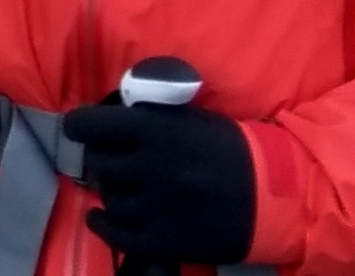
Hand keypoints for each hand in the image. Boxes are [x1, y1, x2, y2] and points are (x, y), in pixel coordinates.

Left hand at [66, 102, 256, 266]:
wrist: (276, 197)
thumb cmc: (230, 150)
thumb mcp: (191, 118)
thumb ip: (151, 116)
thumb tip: (110, 114)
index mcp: (160, 131)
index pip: (95, 125)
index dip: (80, 125)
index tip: (78, 127)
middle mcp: (155, 169)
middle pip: (99, 164)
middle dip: (101, 159)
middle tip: (112, 159)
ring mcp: (160, 208)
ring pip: (110, 199)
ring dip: (111, 192)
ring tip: (123, 187)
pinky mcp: (167, 242)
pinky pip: (118, 236)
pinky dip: (103, 225)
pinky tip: (101, 217)